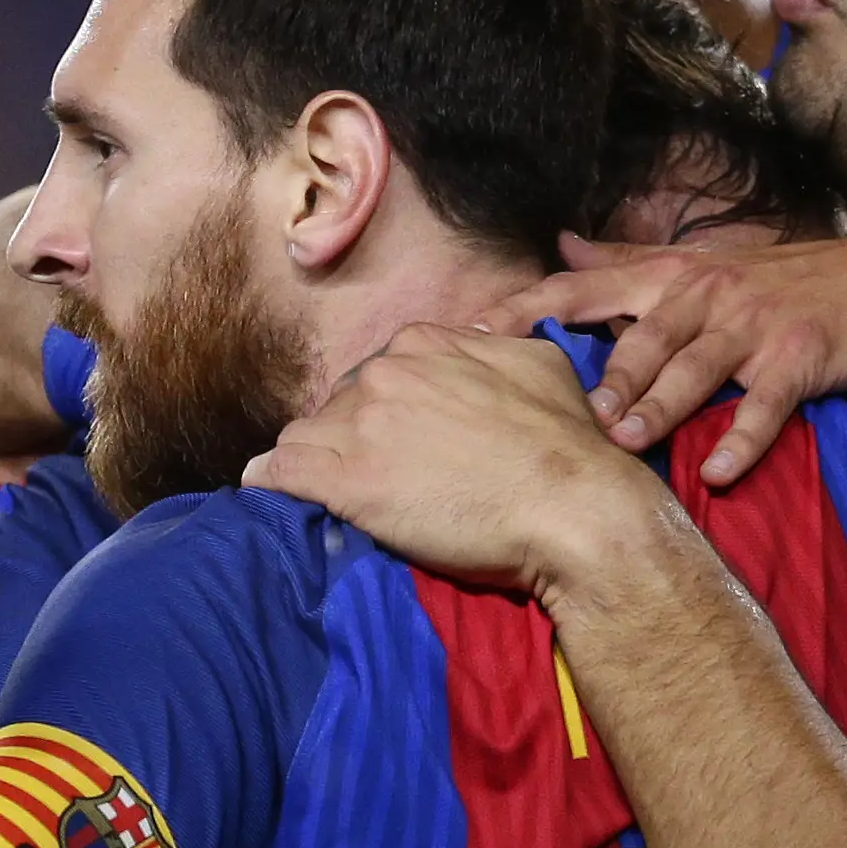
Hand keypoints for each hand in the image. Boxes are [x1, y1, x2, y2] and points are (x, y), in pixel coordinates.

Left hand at [246, 325, 690, 604]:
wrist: (571, 508)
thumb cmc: (567, 444)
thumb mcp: (540, 364)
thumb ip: (492, 347)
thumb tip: (472, 340)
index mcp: (423, 344)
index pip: (377, 375)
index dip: (386, 414)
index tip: (403, 445)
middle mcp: (383, 374)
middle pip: (339, 406)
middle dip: (353, 438)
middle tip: (386, 479)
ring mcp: (358, 424)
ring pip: (303, 437)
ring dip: (316, 463)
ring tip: (338, 496)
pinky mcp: (341, 479)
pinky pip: (277, 473)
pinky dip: (274, 485)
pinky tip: (277, 497)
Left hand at [504, 226, 846, 485]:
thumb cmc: (791, 281)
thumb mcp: (704, 265)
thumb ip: (627, 263)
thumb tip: (560, 247)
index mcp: (672, 276)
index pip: (582, 290)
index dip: (525, 310)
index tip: (468, 340)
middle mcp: (705, 293)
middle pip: (635, 338)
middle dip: (591, 379)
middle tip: (542, 419)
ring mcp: (754, 324)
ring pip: (692, 367)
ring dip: (655, 407)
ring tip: (619, 446)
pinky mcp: (802, 355)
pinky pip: (765, 402)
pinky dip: (742, 437)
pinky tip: (718, 471)